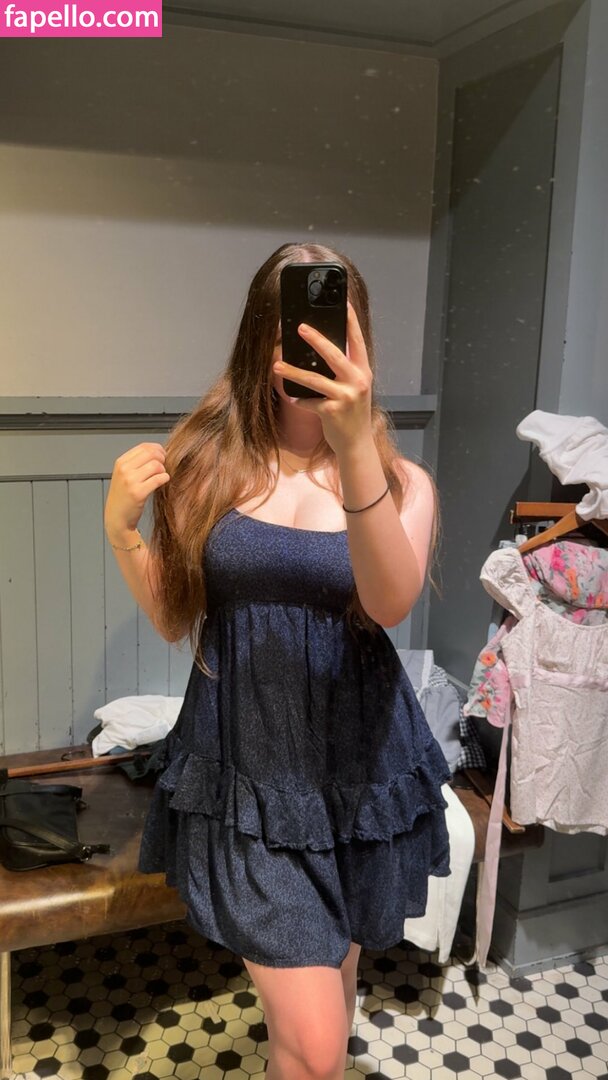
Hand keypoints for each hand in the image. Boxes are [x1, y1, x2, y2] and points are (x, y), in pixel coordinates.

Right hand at [104, 441, 169, 539]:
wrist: (117, 517)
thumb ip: (137, 462)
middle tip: (163, 467)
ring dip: (163, 470)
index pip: (144, 446)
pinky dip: (165, 479)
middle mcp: (124, 469)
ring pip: (157, 465)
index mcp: (121, 462)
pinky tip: (162, 482)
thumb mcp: (124, 475)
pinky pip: (159, 479)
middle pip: (152, 453)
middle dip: (162, 458)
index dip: (157, 449)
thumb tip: (158, 452)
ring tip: (160, 477)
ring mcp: (130, 481)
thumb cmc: (123, 496)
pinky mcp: (139, 493)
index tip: (162, 455)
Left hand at [272, 301, 372, 455]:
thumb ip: (345, 370)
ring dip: (293, 371)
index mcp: (363, 371)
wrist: (357, 444)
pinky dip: (299, 400)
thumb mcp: (354, 388)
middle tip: (299, 327)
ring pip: (315, 379)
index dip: (351, 321)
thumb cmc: (352, 413)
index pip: (358, 341)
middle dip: (316, 339)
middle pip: (334, 355)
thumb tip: (322, 349)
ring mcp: (346, 397)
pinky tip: (291, 398)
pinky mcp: (332, 412)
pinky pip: (309, 401)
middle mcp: (358, 381)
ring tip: (276, 364)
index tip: (344, 303)